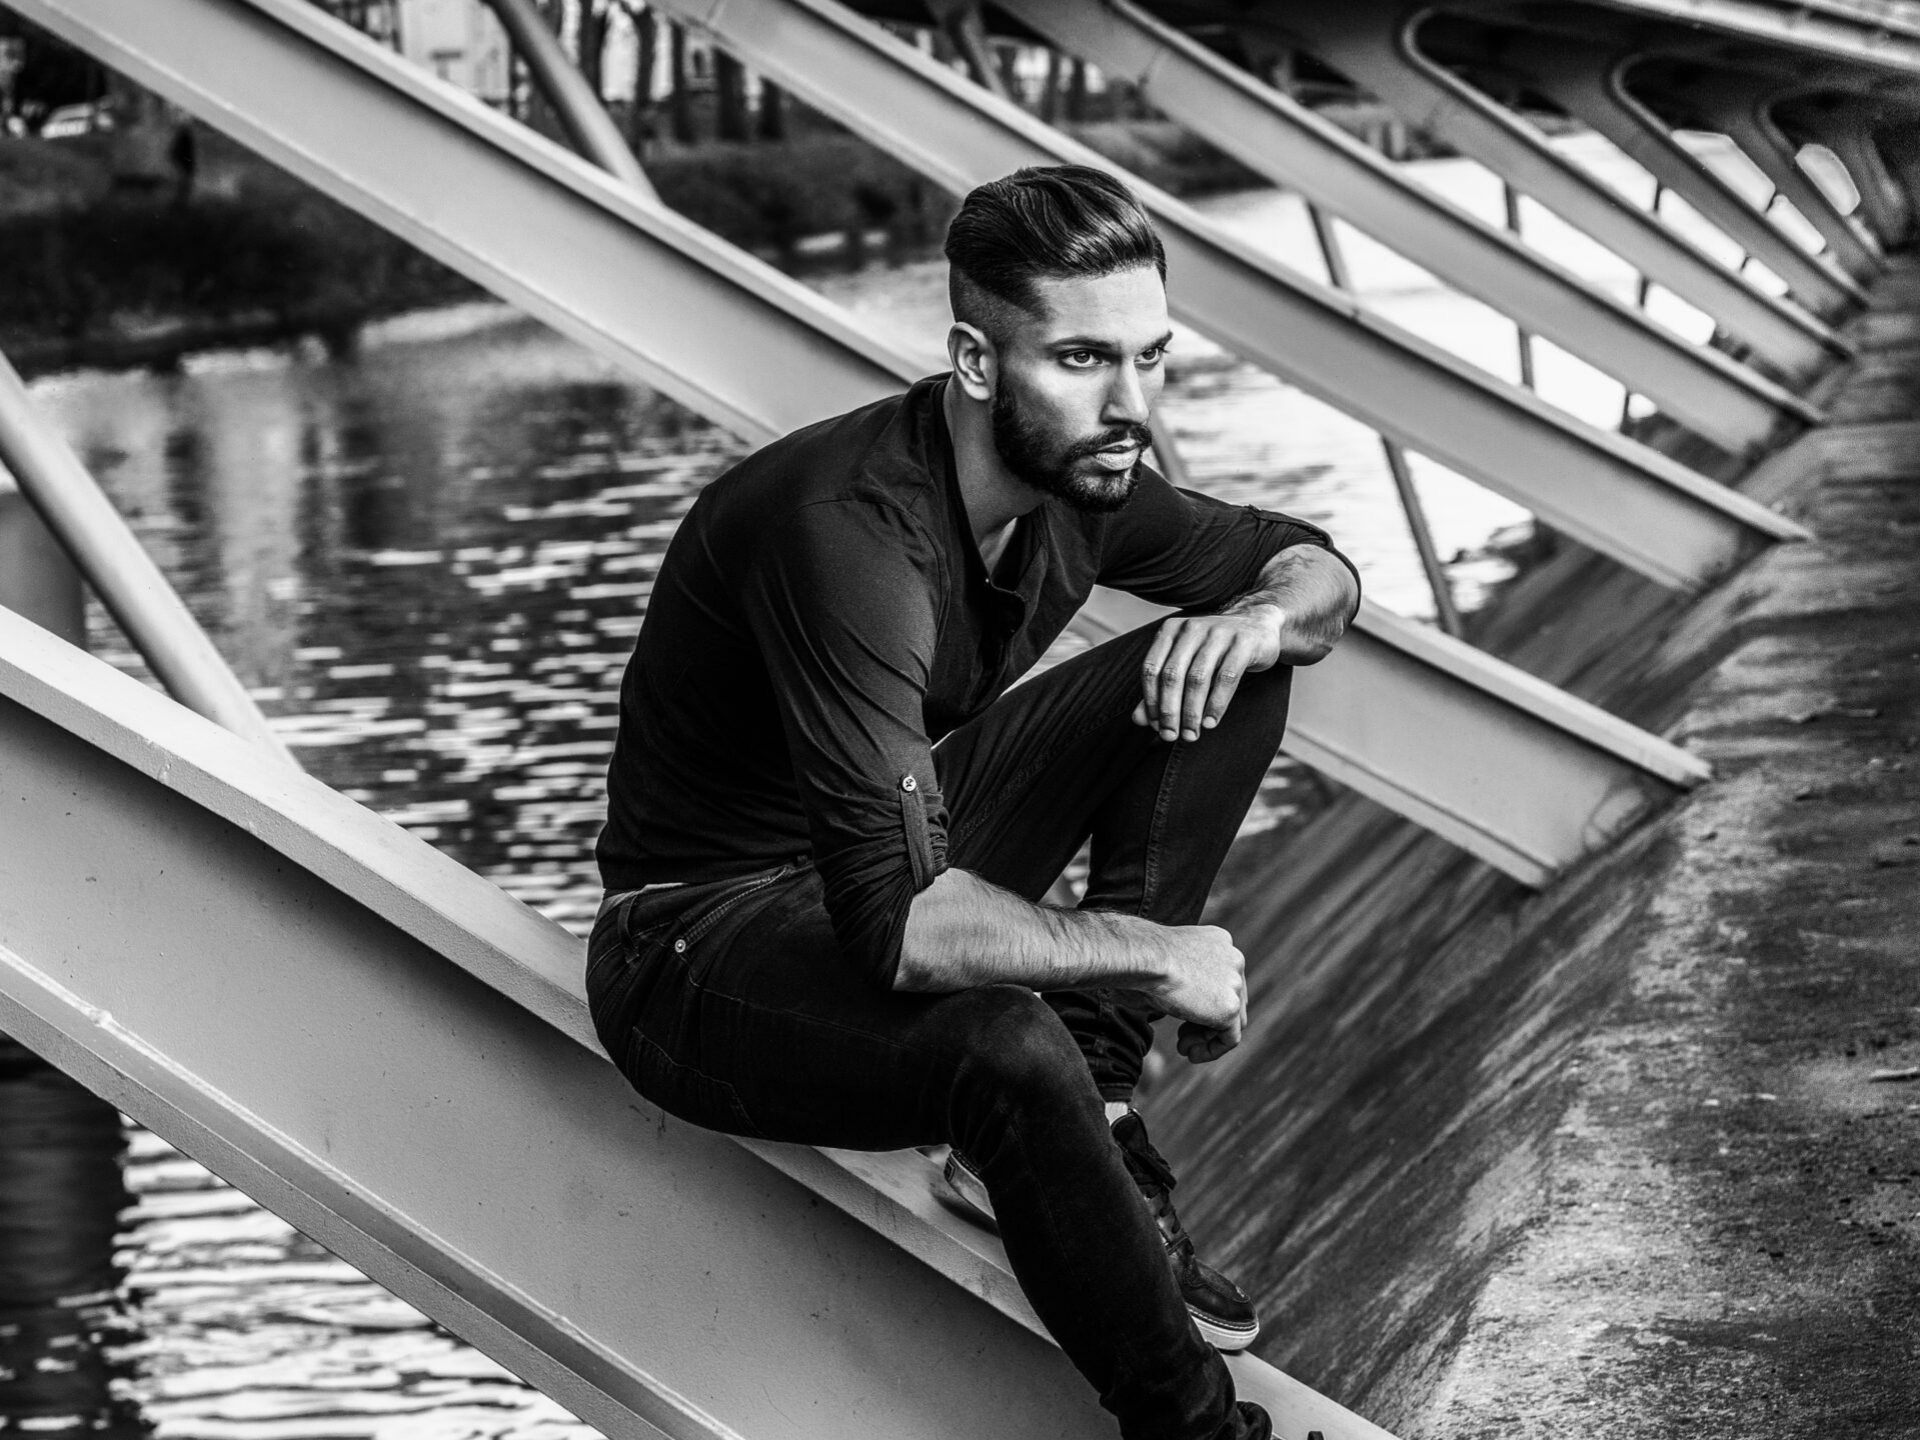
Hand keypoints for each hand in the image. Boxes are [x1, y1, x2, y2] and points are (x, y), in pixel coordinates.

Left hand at [1131, 608, 1282, 742]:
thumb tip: (1138, 720)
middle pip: (1172, 675)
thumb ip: (1160, 689)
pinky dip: (1216, 704)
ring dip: (1192, 712)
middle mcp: (1191, 628)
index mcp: (1170, 630)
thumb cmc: (1214, 652)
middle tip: (1171, 736)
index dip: (1150, 701)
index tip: (1155, 726)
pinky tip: (1210, 723)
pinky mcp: (1243, 643)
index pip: (1151, 669)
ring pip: (1197, 678)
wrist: (1258, 626)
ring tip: (1191, 735)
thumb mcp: (1185, 665)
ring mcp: (1218, 632)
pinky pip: (1226, 678)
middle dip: (1169, 711)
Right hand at [1145, 924, 1247, 1064]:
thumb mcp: (1164, 964)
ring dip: (1207, 1038)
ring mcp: (1235, 983)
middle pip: (1231, 999)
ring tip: (1183, 1049)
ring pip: (1232, 1021)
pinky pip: (1230, 1038)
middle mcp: (1233, 958)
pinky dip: (1212, 1050)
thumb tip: (1168, 1002)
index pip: (1221, 979)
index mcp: (1218, 942)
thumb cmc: (1140, 958)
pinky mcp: (1230, 1007)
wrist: (1145, 957)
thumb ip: (1179, 981)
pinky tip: (1191, 1055)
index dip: (1203, 1002)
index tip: (1181, 1017)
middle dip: (1206, 1022)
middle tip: (1181, 1036)